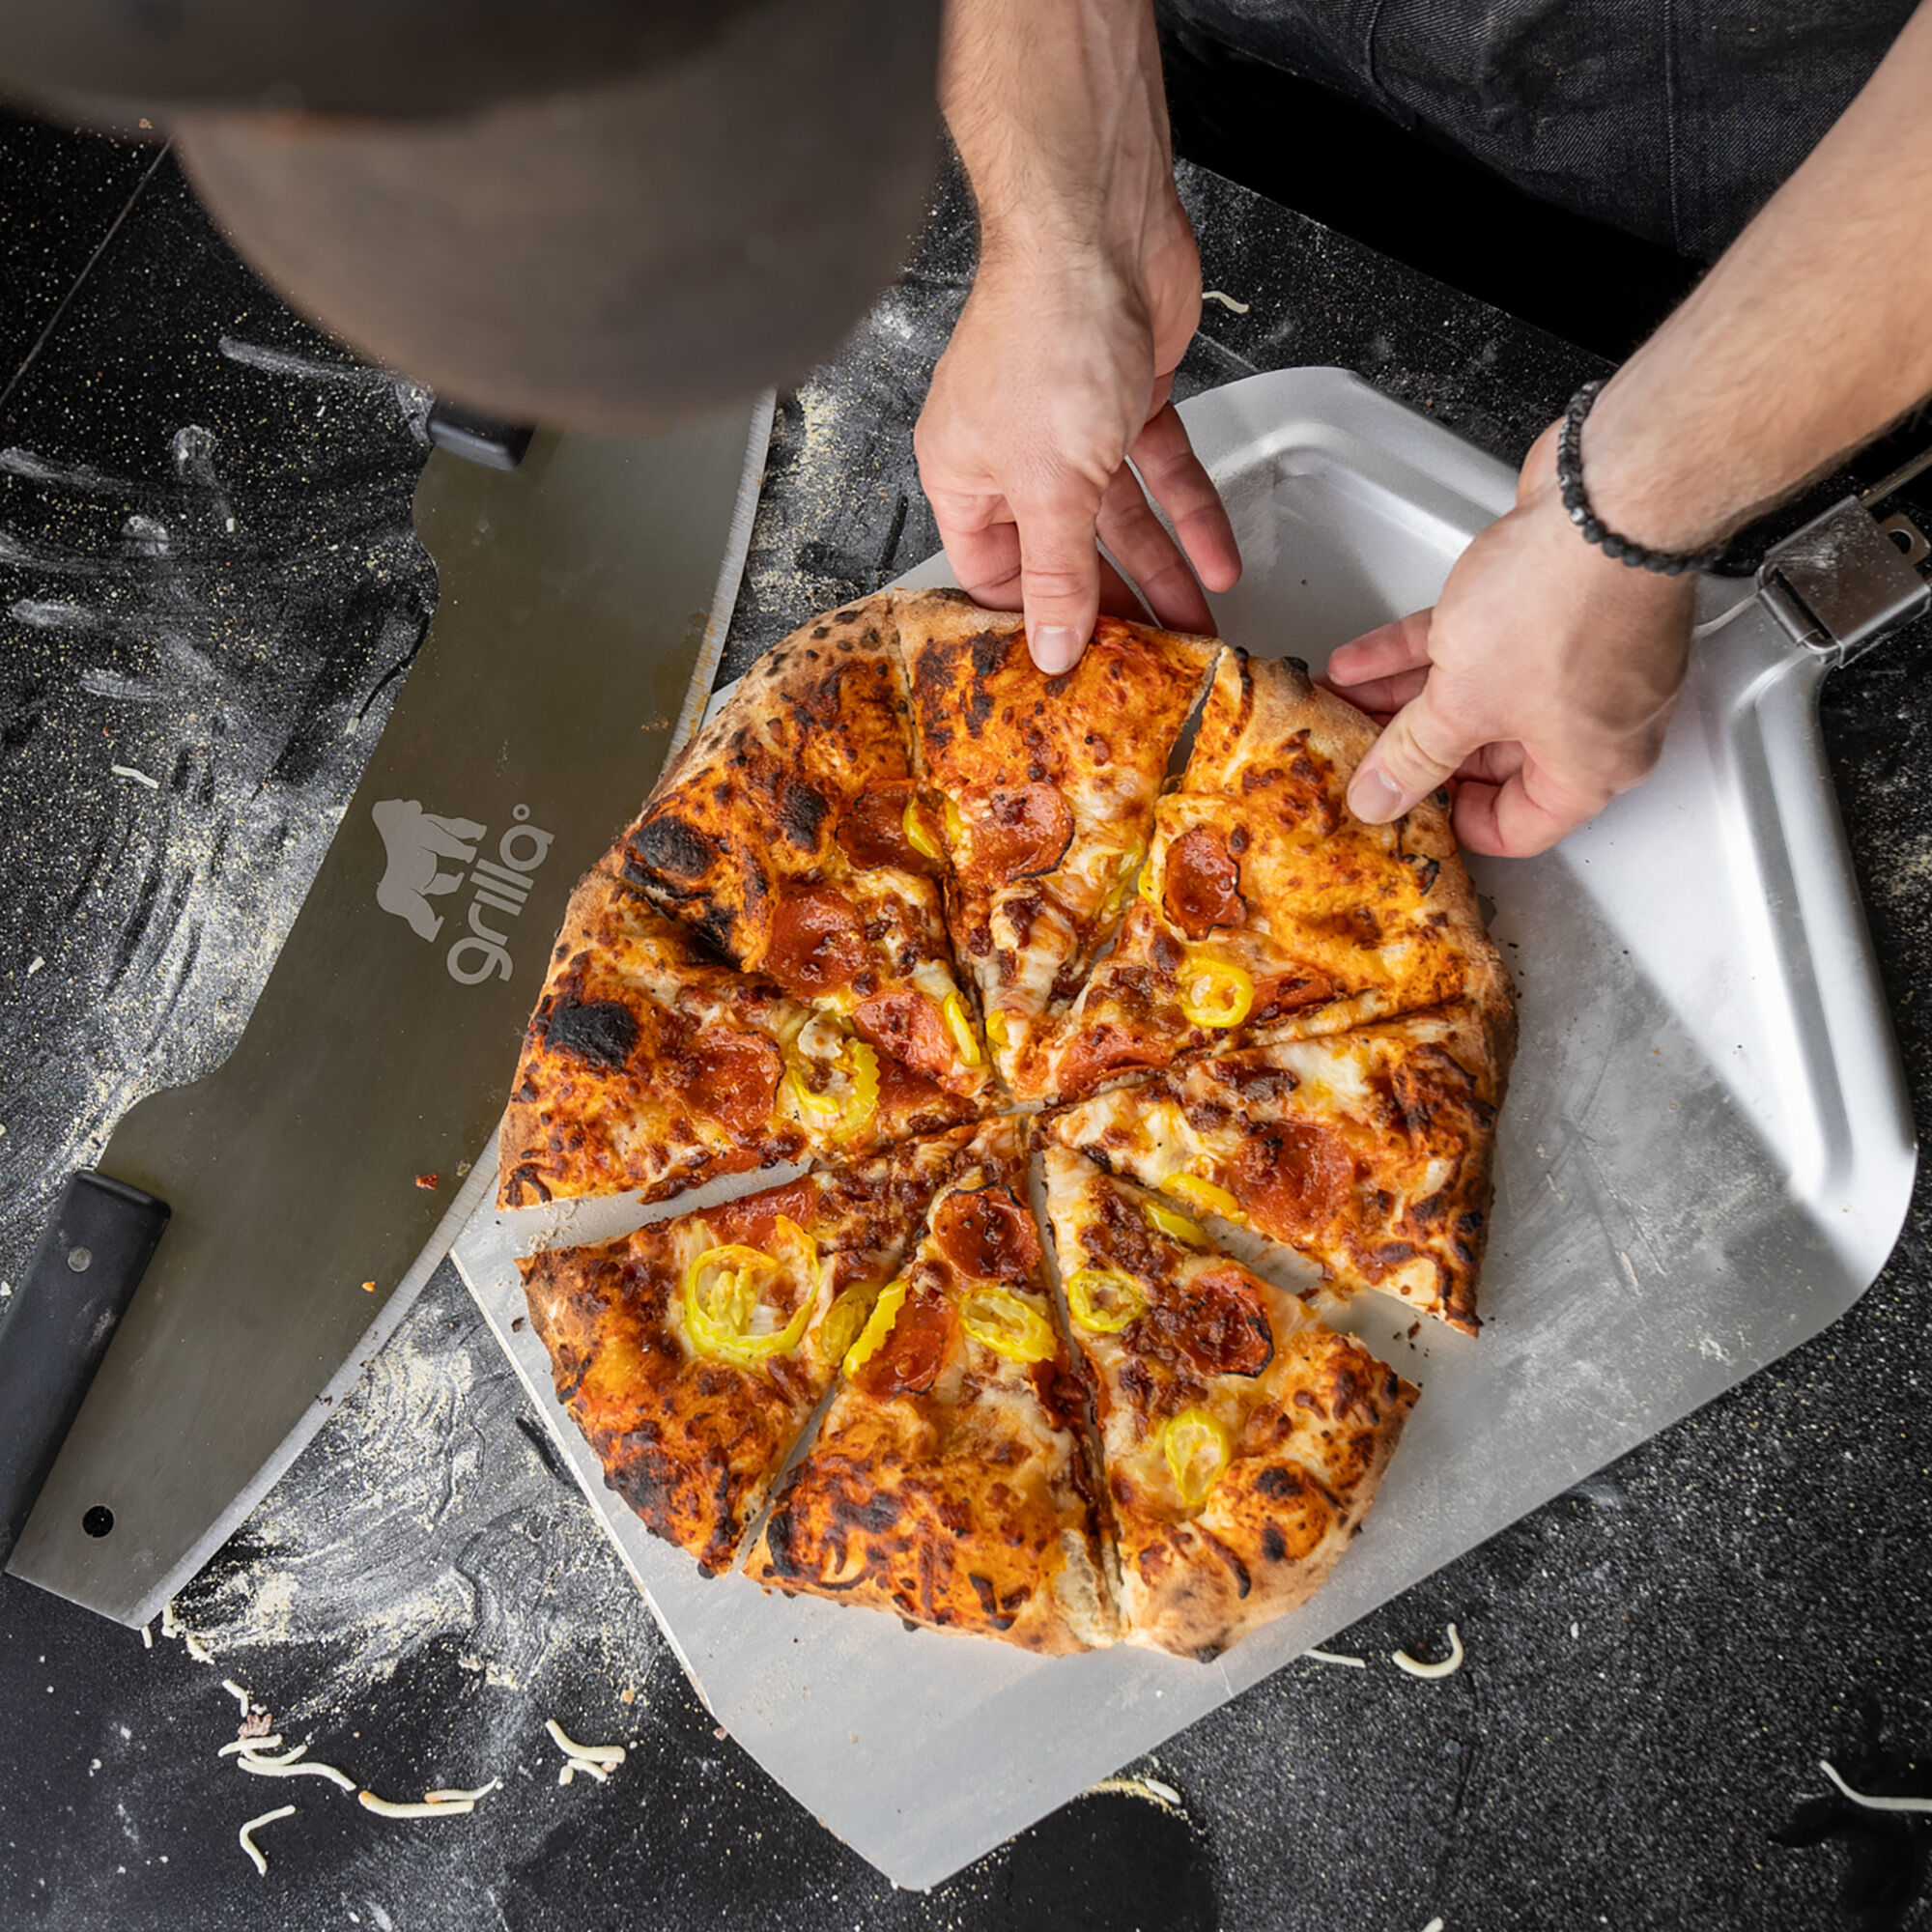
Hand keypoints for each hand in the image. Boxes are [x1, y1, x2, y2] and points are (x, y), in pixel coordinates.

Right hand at [914, 200, 1240, 671]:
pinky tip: (1217, 558)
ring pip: (1121, 521)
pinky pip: (1161, 474)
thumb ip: (1058, 574)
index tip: (1073, 672)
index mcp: (963, 477)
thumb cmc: (1044, 331)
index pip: (995, 578)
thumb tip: (1051, 648)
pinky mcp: (1126, 399)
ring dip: (1163, 572)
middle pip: (1066, 554)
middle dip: (1113, 606)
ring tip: (1197, 628)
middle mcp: (1012, 456)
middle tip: (1148, 661)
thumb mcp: (1050, 486)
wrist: (1097, 227)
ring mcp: (1072, 427)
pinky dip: (1191, 514)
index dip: (1034, 625)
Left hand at [1323, 423, 1695, 857]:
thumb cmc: (1566, 604)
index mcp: (1593, 769)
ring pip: (1474, 696)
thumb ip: (1415, 758)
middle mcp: (1595, 723)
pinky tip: (1358, 660)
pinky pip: (1475, 646)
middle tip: (1356, 757)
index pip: (1519, 829)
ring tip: (1340, 706)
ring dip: (1402, 700)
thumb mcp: (1464, 703)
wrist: (1606, 496)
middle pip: (1487, 759)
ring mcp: (1577, 661)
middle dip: (1412, 753)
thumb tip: (1380, 801)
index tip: (1399, 811)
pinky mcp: (1552, 606)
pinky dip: (1417, 654)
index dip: (1452, 823)